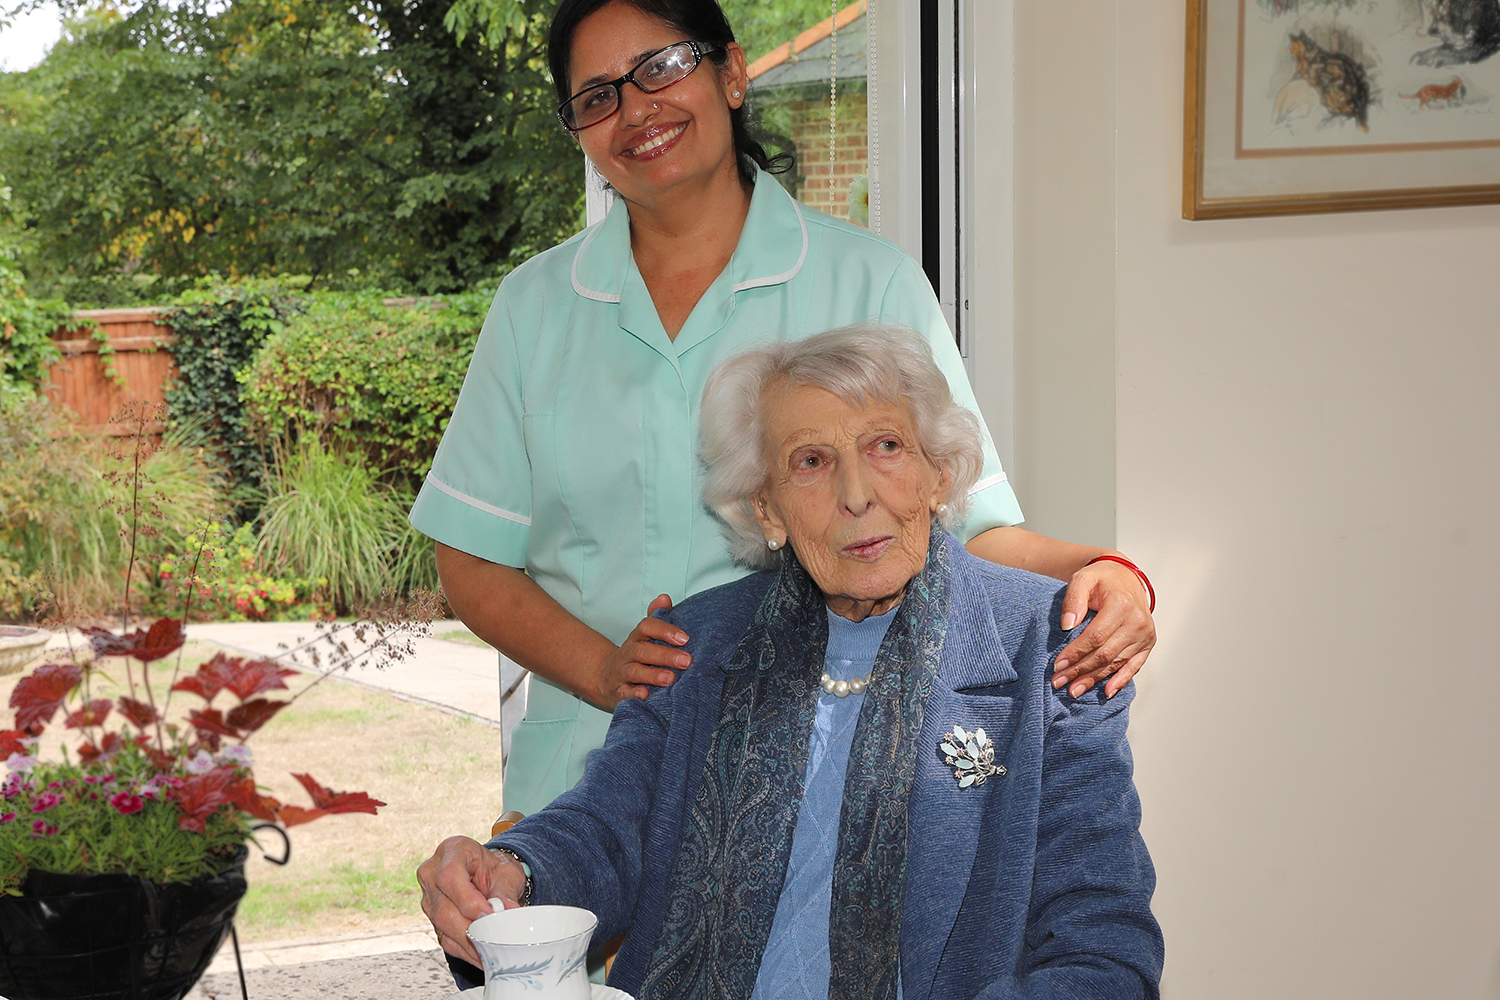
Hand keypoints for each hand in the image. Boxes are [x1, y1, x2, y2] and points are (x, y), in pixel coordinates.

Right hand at [417, 836, 527, 965]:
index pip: (449, 876)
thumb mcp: (507, 872)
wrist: (488, 875)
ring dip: (469, 942)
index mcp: (452, 851)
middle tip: (496, 936)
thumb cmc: (495, 868)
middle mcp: (432, 873)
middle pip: (443, 908)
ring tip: (493, 947)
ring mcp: (429, 898)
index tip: (489, 914)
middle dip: (471, 927)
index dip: (467, 900)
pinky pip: (445, 939)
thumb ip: (505, 890)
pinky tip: (482, 953)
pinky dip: (466, 949)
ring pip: (442, 927)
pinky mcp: (432, 919)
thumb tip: (506, 911)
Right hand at [590, 594, 691, 709]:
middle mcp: (627, 654)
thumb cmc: (636, 656)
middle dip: (665, 655)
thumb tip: (665, 597)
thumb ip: (657, 617)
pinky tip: (645, 695)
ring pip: (634, 672)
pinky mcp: (617, 693)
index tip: (685, 638)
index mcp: (637, 638)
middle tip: (687, 661)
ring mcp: (621, 674)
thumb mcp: (645, 636)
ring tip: (670, 678)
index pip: (646, 627)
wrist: (605, 678)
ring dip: (652, 675)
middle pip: (642, 651)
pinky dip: (633, 695)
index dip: (664, 630)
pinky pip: (623, 694)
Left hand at [1051, 560, 1155, 698]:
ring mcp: (1145, 634)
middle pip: (1105, 653)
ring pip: (1116, 663)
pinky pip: (1134, 666)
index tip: (1057, 665)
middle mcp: (1137, 621)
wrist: (1124, 577)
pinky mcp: (1148, 643)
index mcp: (1121, 604)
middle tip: (1059, 682)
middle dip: (1080, 670)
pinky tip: (1106, 691)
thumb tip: (1066, 625)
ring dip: (1094, 679)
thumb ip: (1073, 599)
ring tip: (1073, 689)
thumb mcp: (1083, 579)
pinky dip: (1120, 680)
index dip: (1075, 653)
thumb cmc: (1101, 579)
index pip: (1096, 636)